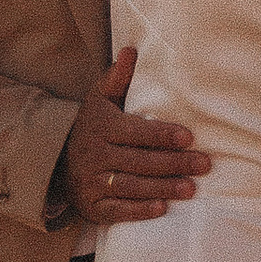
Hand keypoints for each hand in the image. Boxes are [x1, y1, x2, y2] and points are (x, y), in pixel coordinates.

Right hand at [54, 44, 211, 225]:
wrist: (57, 162)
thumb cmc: (92, 126)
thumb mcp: (100, 99)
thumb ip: (118, 77)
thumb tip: (132, 50)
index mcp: (103, 128)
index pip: (136, 132)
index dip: (162, 135)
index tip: (188, 138)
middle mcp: (96, 155)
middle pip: (139, 161)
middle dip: (174, 163)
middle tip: (203, 165)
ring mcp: (92, 182)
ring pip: (132, 186)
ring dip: (163, 188)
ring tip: (190, 189)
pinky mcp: (93, 206)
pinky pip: (117, 210)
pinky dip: (139, 211)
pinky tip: (161, 209)